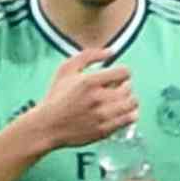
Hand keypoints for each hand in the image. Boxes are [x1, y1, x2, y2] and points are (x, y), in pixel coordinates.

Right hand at [29, 33, 140, 151]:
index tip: (115, 76)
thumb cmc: (56, 96)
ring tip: (118, 100)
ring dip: (129, 99)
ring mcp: (103, 115)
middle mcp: (98, 98)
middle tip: (114, 88)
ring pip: (132, 103)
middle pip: (129, 87)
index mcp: (89, 82)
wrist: (47, 126)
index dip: (122, 72)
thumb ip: (88, 56)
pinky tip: (119, 112)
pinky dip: (129, 113)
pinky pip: (131, 118)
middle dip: (124, 86)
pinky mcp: (106, 129)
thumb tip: (112, 51)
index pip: (124, 72)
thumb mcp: (65, 70)